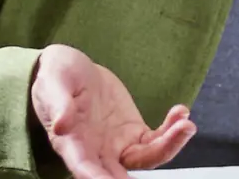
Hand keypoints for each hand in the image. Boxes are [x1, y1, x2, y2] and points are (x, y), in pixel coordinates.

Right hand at [30, 44, 195, 178]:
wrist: (71, 69)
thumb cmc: (55, 77)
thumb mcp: (53, 83)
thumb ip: (58, 103)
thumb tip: (61, 125)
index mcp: (72, 144)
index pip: (85, 168)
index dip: (99, 178)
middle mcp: (96, 153)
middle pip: (122, 173)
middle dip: (149, 163)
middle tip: (168, 146)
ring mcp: (117, 145)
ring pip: (146, 158)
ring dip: (169, 145)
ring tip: (186, 124)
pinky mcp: (133, 132)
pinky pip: (156, 140)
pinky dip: (172, 131)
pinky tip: (181, 112)